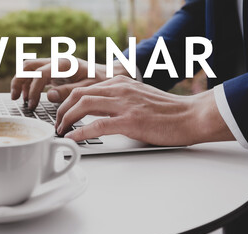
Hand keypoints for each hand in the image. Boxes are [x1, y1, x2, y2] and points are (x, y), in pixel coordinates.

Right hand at [10, 58, 129, 108]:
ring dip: (21, 82)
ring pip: (30, 68)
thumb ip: (68, 91)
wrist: (108, 74)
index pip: (41, 74)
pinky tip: (27, 96)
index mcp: (65, 64)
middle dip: (19, 81)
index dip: (33, 90)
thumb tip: (49, 95)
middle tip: (16, 99)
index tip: (31, 105)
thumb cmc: (101, 81)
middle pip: (29, 66)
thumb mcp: (88, 88)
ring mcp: (54, 65)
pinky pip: (36, 74)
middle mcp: (57, 61)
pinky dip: (28, 84)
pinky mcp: (54, 71)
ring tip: (18, 98)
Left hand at [56, 76, 234, 145]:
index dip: (67, 98)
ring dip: (66, 118)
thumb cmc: (167, 110)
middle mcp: (119, 88)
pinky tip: (73, 138)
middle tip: (57, 122)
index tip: (61, 110)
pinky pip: (98, 125)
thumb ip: (119, 98)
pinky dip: (81, 132)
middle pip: (78, 93)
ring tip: (61, 130)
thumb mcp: (138, 96)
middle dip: (61, 108)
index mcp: (120, 82)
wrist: (191, 115)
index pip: (85, 86)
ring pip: (83, 105)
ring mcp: (124, 104)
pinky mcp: (131, 121)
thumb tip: (101, 110)